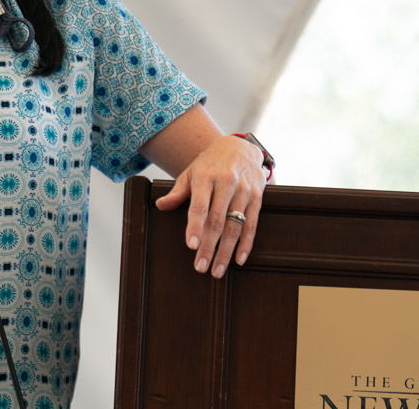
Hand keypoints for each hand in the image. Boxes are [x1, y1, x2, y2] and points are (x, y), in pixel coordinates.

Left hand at [154, 134, 269, 277]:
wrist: (240, 147)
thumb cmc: (210, 163)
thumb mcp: (191, 172)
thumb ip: (177, 192)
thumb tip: (160, 205)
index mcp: (206, 177)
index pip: (199, 206)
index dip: (195, 227)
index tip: (191, 246)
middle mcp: (227, 183)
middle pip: (217, 221)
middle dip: (209, 247)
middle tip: (200, 267)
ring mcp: (244, 191)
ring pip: (235, 226)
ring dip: (226, 251)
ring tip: (217, 270)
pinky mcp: (257, 197)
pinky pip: (252, 224)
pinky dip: (246, 244)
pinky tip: (239, 259)